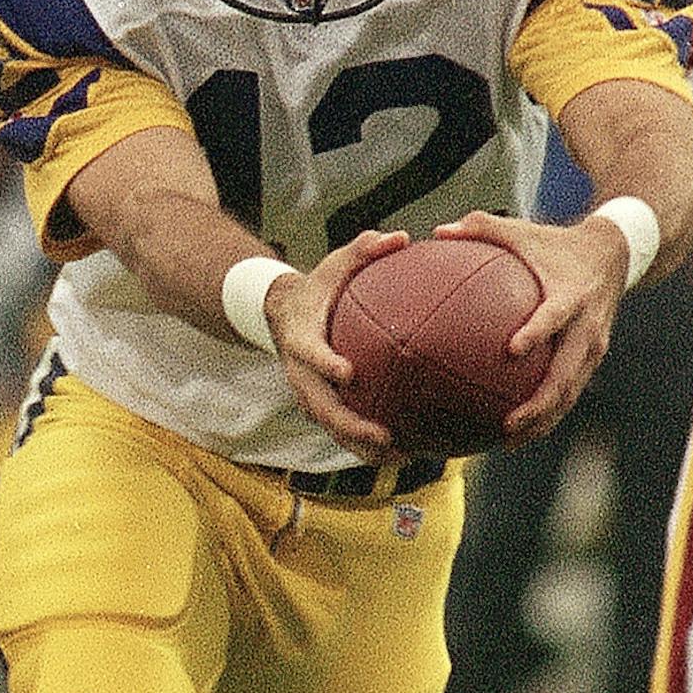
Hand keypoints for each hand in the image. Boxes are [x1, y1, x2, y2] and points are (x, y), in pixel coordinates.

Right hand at [267, 228, 410, 463]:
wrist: (285, 316)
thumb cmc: (319, 288)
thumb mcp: (334, 263)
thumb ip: (364, 248)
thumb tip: (401, 236)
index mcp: (302, 339)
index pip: (310, 354)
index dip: (325, 364)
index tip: (348, 372)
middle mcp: (302, 374)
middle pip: (322, 407)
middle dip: (350, 425)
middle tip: (384, 435)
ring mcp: (311, 395)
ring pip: (333, 429)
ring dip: (363, 447)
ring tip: (402, 456)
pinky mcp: (323, 407)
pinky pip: (344, 432)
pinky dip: (369, 447)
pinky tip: (407, 453)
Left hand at [432, 209, 623, 448]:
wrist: (613, 254)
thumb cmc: (556, 244)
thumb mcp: (524, 231)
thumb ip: (482, 228)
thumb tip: (438, 231)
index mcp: (571, 295)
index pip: (554, 317)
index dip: (537, 332)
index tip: (512, 350)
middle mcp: (586, 327)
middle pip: (566, 373)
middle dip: (540, 404)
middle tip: (507, 423)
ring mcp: (593, 347)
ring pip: (570, 393)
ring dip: (543, 420)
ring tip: (508, 441)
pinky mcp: (592, 359)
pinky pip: (570, 392)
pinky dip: (548, 414)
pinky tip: (518, 432)